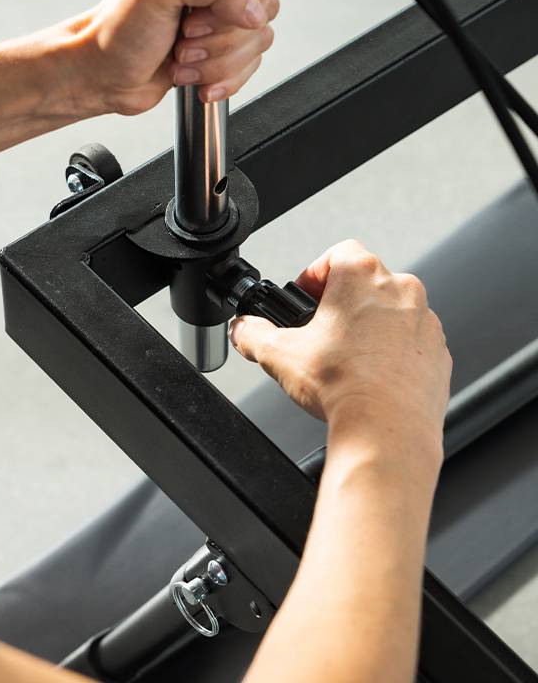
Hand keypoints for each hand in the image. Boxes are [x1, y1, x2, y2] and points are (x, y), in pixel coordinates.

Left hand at [68, 0, 278, 115]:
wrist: (102, 74)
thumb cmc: (118, 29)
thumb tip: (253, 10)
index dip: (235, 3)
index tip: (197, 15)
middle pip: (262, 13)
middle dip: (221, 38)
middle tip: (184, 37)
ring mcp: (219, 17)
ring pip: (256, 43)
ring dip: (217, 61)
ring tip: (180, 57)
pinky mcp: (219, 49)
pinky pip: (248, 66)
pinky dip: (222, 79)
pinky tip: (192, 76)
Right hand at [229, 240, 451, 451]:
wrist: (387, 431)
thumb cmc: (345, 386)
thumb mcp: (278, 354)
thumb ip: (252, 333)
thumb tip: (243, 329)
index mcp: (363, 276)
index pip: (338, 252)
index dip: (315, 273)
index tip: (305, 296)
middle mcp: (401, 290)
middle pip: (365, 281)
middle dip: (340, 302)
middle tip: (319, 330)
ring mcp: (425, 321)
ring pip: (390, 310)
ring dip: (368, 325)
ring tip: (344, 357)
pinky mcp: (439, 351)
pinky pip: (411, 340)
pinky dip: (391, 351)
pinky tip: (369, 375)